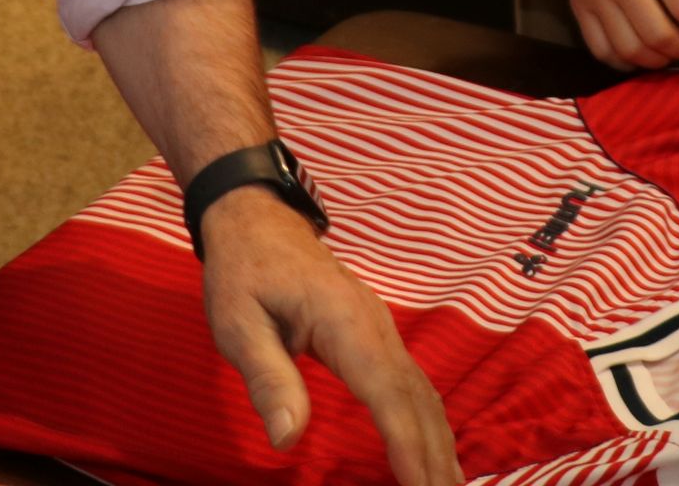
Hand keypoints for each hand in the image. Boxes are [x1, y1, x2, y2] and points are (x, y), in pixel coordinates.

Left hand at [198, 190, 460, 485]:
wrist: (257, 218)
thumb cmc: (243, 271)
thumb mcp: (238, 324)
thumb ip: (268, 378)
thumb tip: (287, 439)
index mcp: (345, 323)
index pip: (387, 394)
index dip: (408, 444)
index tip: (423, 485)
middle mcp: (375, 326)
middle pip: (417, 399)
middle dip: (436, 455)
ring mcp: (380, 329)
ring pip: (422, 393)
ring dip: (439, 443)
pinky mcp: (376, 334)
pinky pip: (410, 384)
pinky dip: (427, 421)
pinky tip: (432, 447)